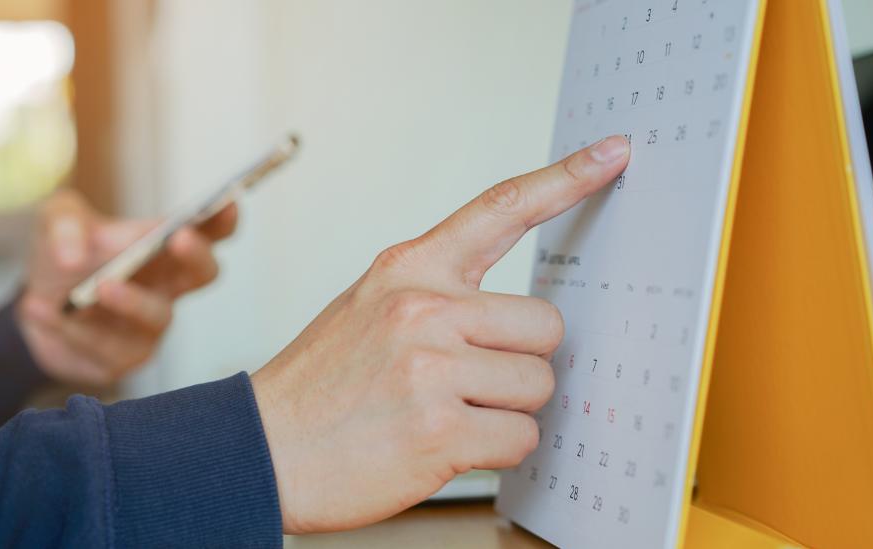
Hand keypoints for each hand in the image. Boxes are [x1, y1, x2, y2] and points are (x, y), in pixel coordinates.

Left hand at [16, 189, 237, 385]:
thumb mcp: (56, 220)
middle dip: (197, 257)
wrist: (30, 306)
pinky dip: (69, 328)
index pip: (208, 232)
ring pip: (157, 316)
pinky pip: (103, 348)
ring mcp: (149, 328)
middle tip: (178, 239)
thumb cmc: (62, 255)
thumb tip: (72, 257)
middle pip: (204, 274)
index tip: (228, 201)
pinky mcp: (122, 361)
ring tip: (99, 287)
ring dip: (132, 301)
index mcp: (163, 248)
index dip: (223, 219)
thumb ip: (64, 223)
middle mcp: (168, 288)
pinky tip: (38, 308)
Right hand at [251, 136, 629, 533]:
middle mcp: (422, 307)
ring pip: (538, 385)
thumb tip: (515, 321)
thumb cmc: (319, 385)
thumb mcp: (367, 309)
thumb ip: (438, 297)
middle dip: (522, 361)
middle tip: (472, 381)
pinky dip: (495, 450)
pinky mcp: (439, 427)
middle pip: (545, 325)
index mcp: (407, 270)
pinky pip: (520, 438)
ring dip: (507, 409)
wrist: (260, 448)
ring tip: (448, 413)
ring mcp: (431, 366)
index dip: (565, 178)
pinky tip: (445, 446)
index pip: (500, 209)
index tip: (612, 153)